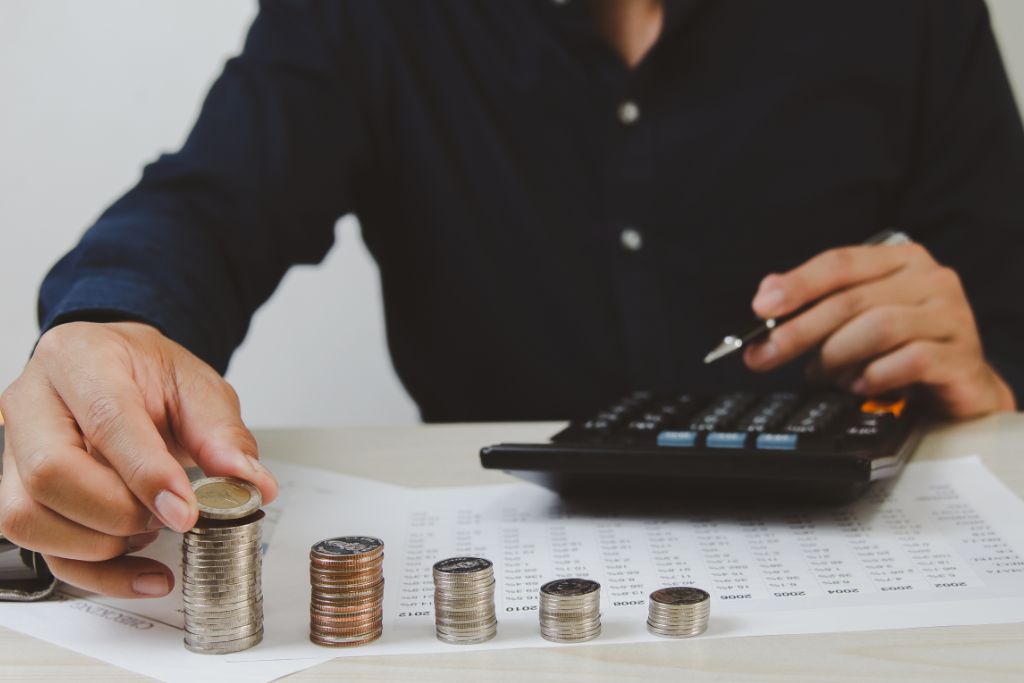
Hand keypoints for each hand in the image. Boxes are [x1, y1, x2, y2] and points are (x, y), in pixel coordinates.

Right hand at [0, 322, 277, 596]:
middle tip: (171, 518)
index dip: (147, 473)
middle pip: (51, 472)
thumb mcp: (198, 387)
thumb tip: (249, 482)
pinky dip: (96, 573)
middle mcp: (33, 402)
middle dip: (118, 512)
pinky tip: (144, 572)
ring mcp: (14, 450)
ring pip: (29, 516)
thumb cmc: (149, 375)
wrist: (120, 370)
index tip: (186, 511)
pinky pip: (40, 549)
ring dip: (100, 544)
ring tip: (151, 530)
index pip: (106, 420)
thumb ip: (222, 434)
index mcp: (81, 359)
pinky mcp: (16, 493)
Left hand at [743, 242, 1015, 417]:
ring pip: (878, 327)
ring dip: (838, 356)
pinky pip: (910, 361)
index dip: (797, 284)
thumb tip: (767, 296)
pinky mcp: (962, 356)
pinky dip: (875, 376)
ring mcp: (952, 316)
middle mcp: (930, 279)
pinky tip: (861, 386)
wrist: (962, 384)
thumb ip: (818, 302)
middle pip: (850, 300)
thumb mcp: (859, 318)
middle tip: (765, 355)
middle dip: (799, 331)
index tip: (762, 307)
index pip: (840, 263)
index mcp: (900, 260)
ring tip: (825, 375)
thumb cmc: (903, 346)